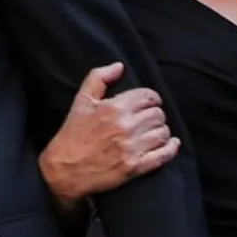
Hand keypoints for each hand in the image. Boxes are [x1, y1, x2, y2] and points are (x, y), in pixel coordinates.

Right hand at [39, 64, 178, 206]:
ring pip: (163, 133)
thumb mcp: (81, 100)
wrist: (65, 169)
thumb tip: (119, 66)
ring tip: (153, 132)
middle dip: (155, 114)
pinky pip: (164, 155)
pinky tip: (170, 144)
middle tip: (148, 119)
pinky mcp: (136, 167)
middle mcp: (126, 126)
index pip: (148, 96)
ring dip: (161, 131)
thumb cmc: (73, 134)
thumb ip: (99, 77)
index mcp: (114, 107)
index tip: (148, 103)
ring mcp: (133, 147)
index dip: (150, 98)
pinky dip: (171, 148)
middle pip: (158, 114)